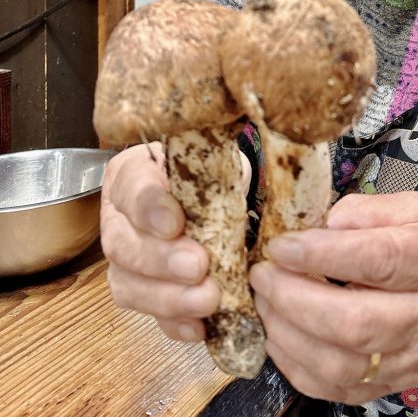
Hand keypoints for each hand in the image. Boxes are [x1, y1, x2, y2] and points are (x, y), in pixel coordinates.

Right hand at [100, 143, 219, 341]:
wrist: (217, 201)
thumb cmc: (211, 175)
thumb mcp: (215, 161)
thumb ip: (215, 169)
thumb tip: (231, 180)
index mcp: (132, 174)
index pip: (131, 186)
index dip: (150, 208)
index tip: (175, 224)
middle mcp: (118, 218)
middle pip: (121, 244)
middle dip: (159, 260)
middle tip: (197, 266)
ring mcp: (124, 261)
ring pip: (127, 285)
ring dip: (167, 298)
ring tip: (207, 300)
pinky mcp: (142, 294)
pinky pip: (149, 316)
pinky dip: (175, 323)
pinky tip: (198, 326)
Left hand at [249, 192, 417, 404]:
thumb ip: (369, 210)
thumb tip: (323, 224)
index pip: (378, 260)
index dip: (323, 255)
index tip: (281, 246)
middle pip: (356, 322)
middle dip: (295, 299)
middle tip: (263, 274)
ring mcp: (417, 357)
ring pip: (343, 363)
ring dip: (290, 335)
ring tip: (266, 301)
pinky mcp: (397, 383)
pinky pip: (339, 389)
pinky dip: (298, 367)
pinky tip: (280, 334)